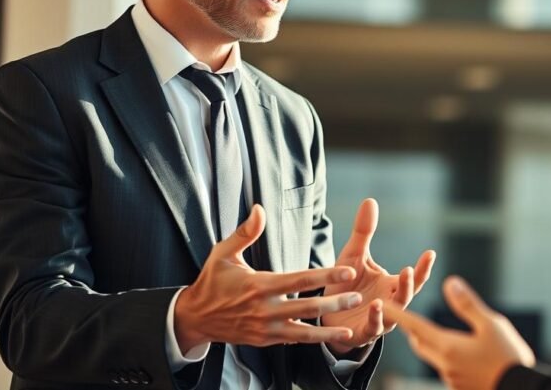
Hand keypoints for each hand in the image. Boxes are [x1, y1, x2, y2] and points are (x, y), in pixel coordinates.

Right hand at [174, 205, 362, 352]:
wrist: (194, 318)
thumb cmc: (211, 282)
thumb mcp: (223, 253)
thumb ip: (245, 232)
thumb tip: (259, 209)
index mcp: (259, 285)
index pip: (300, 280)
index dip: (326, 276)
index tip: (348, 271)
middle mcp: (264, 309)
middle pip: (307, 308)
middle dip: (334, 303)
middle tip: (357, 296)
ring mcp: (264, 328)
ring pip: (302, 331)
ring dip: (327, 331)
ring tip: (349, 329)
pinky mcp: (263, 340)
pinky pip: (291, 341)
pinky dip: (310, 341)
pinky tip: (327, 338)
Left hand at [322, 198, 435, 353]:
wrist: (327, 314)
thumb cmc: (347, 284)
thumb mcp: (354, 255)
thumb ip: (364, 232)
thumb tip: (371, 200)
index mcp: (391, 285)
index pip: (413, 277)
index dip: (423, 267)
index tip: (430, 253)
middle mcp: (390, 303)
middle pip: (406, 296)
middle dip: (409, 285)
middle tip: (408, 270)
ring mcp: (379, 320)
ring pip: (392, 316)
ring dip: (391, 308)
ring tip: (384, 298)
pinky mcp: (363, 332)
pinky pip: (372, 328)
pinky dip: (374, 320)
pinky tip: (373, 309)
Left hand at [385, 276, 535, 389]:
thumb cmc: (508, 357)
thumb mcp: (491, 325)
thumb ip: (468, 305)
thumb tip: (449, 283)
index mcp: (448, 346)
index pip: (415, 326)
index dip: (398, 314)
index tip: (383, 305)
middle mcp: (445, 364)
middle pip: (420, 344)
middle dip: (413, 329)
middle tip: (408, 317)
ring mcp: (452, 378)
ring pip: (434, 357)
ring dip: (431, 343)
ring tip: (437, 332)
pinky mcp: (462, 386)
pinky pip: (449, 368)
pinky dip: (448, 355)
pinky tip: (464, 353)